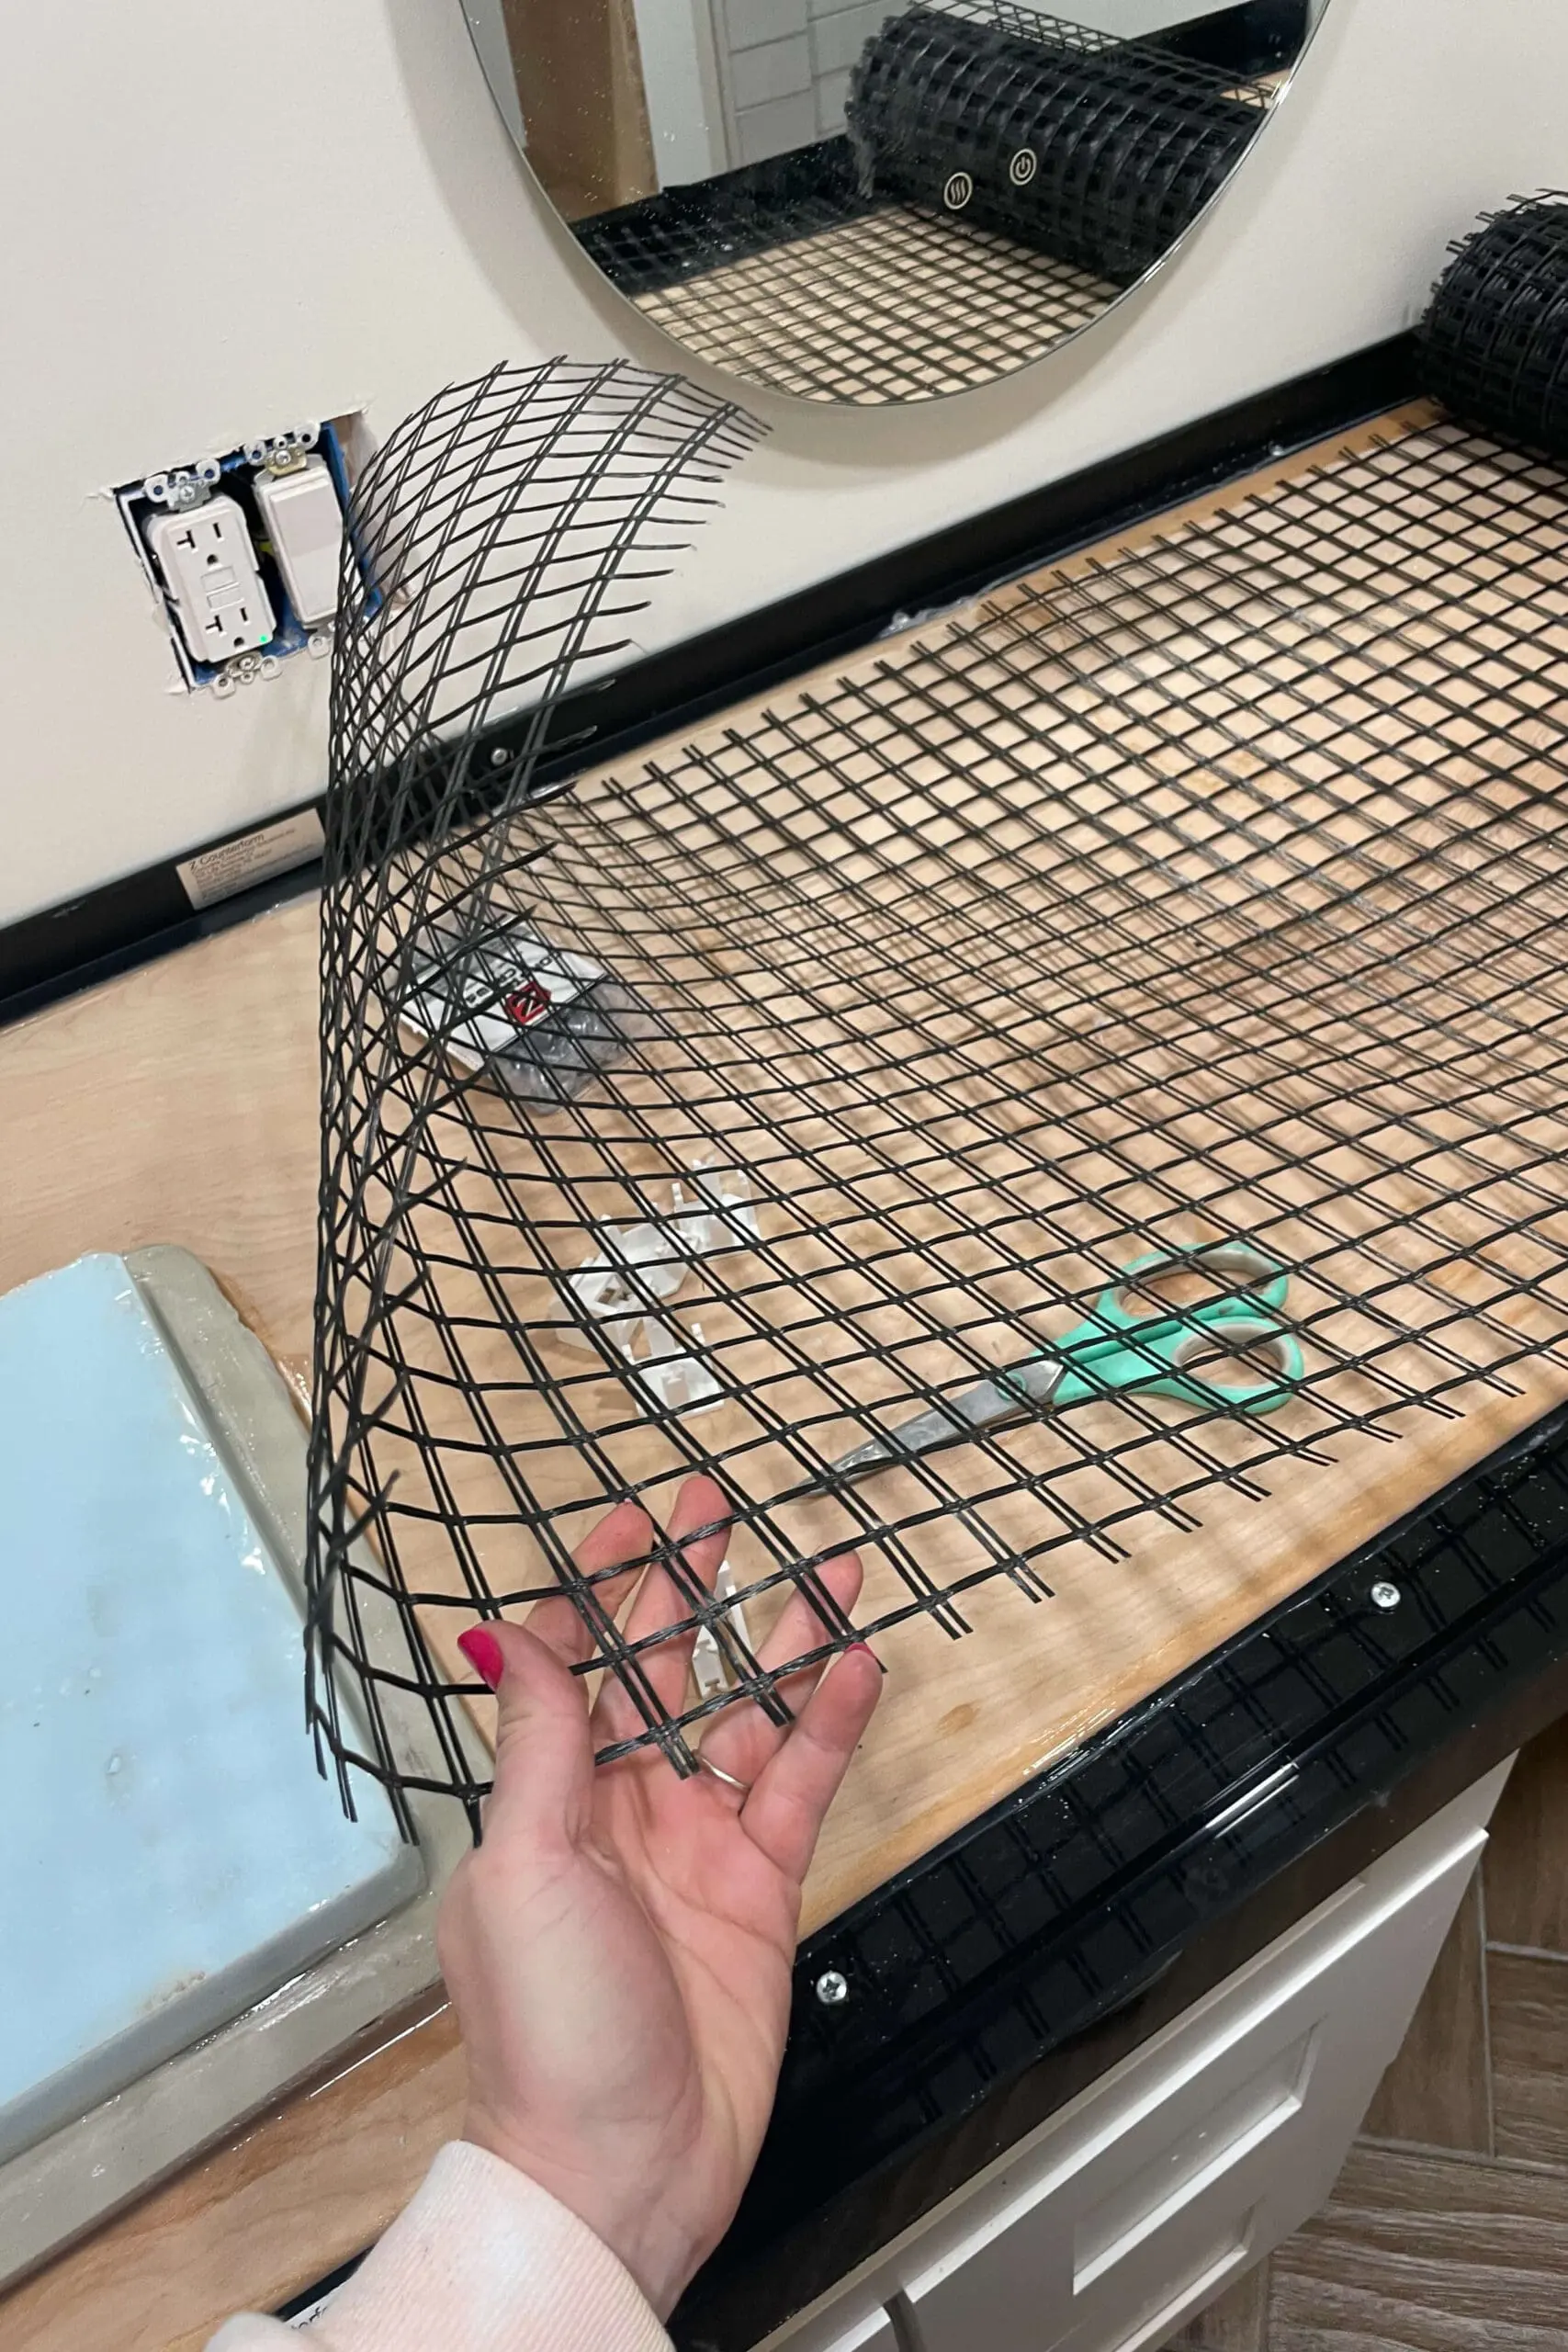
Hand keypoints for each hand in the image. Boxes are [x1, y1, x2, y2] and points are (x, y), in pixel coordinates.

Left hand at [436, 1476, 882, 2315]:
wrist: (620, 2168)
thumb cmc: (545, 2037)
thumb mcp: (520, 1868)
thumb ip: (535, 1742)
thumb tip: (497, 1634)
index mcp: (546, 1802)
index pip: (571, 1664)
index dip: (599, 1588)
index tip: (632, 1521)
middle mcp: (618, 1814)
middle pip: (662, 1671)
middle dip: (693, 1588)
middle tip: (723, 1511)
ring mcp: (693, 1848)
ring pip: (746, 1716)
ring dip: (784, 1643)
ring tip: (828, 1570)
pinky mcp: (759, 1890)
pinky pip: (800, 1785)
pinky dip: (830, 1724)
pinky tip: (856, 1667)